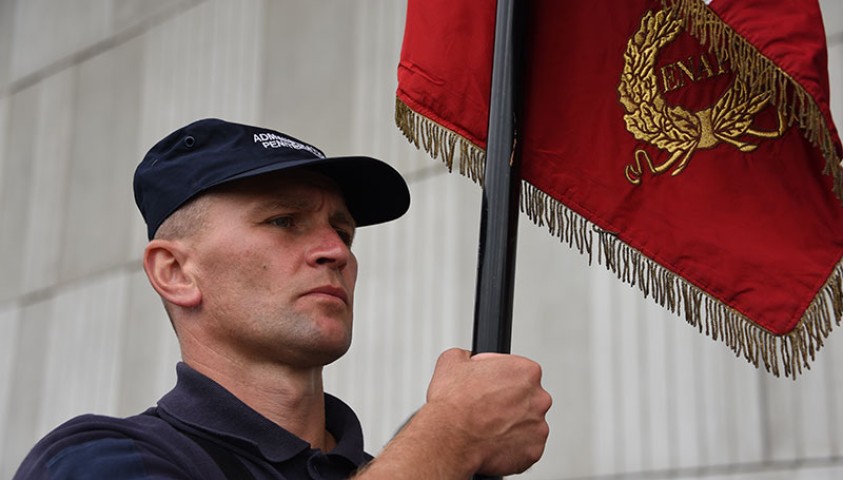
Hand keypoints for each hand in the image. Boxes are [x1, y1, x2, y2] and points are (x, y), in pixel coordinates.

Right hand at [424, 348, 551, 475]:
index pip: (517, 370)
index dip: (499, 377)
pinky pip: (525, 446)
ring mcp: (538, 426)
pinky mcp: (534, 450)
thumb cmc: (453, 404)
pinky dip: (511, 445)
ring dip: (511, 424)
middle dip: (509, 401)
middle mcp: (538, 398)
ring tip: (487, 427)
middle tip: (486, 407)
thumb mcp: (452, 361)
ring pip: (527, 423)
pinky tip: (492, 441)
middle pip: (527, 397)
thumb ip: (469, 355)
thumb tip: (469, 357)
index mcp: (526, 372)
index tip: (488, 385)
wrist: (449, 440)